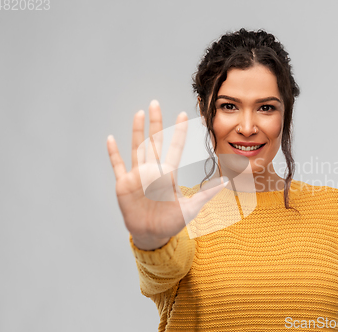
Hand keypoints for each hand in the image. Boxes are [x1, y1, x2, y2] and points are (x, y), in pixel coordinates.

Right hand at [106, 100, 227, 249]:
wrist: (152, 235)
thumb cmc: (172, 222)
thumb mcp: (190, 208)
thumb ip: (206, 194)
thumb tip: (226, 183)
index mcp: (168, 173)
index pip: (174, 147)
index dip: (178, 132)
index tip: (183, 114)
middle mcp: (153, 170)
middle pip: (154, 141)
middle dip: (155, 122)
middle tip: (155, 103)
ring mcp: (137, 176)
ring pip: (137, 147)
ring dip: (137, 131)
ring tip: (139, 113)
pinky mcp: (124, 184)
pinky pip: (117, 165)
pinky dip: (113, 153)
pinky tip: (111, 139)